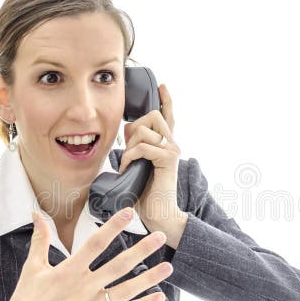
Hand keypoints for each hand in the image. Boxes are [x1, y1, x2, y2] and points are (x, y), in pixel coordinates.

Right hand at [4, 207, 172, 300]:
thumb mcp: (32, 267)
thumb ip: (40, 239)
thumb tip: (36, 214)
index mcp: (69, 270)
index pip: (96, 243)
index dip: (114, 226)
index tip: (129, 213)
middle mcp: (84, 287)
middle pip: (119, 265)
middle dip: (141, 250)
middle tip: (160, 237)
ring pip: (127, 289)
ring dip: (149, 278)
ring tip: (168, 267)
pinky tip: (158, 298)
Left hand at [117, 83, 186, 245]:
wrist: (159, 215)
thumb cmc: (145, 195)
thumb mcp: (137, 166)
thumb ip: (135, 147)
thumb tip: (126, 131)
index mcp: (166, 144)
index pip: (169, 116)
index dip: (166, 99)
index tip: (162, 85)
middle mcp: (173, 144)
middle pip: (152, 115)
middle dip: (134, 128)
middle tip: (129, 150)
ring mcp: (172, 150)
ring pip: (145, 129)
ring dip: (130, 146)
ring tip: (129, 163)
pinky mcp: (168, 160)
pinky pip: (143, 147)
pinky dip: (130, 157)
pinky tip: (128, 169)